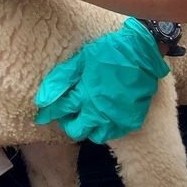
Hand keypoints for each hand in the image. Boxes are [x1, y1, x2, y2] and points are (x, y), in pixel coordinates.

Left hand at [34, 18, 169, 142]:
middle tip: (68, 115)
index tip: (42, 114)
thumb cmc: (110, 52)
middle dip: (68, 124)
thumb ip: (61, 80)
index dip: (48, 113)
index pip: (59, 111)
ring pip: (95, 135)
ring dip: (88, 128)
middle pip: (76, 130)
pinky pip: (114, 133)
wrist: (144, 51)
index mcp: (84, 95)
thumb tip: (42, 100)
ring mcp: (116, 118)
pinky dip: (107, 128)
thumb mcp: (82, 60)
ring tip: (87, 116)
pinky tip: (105, 117)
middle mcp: (98, 111)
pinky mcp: (130, 120)